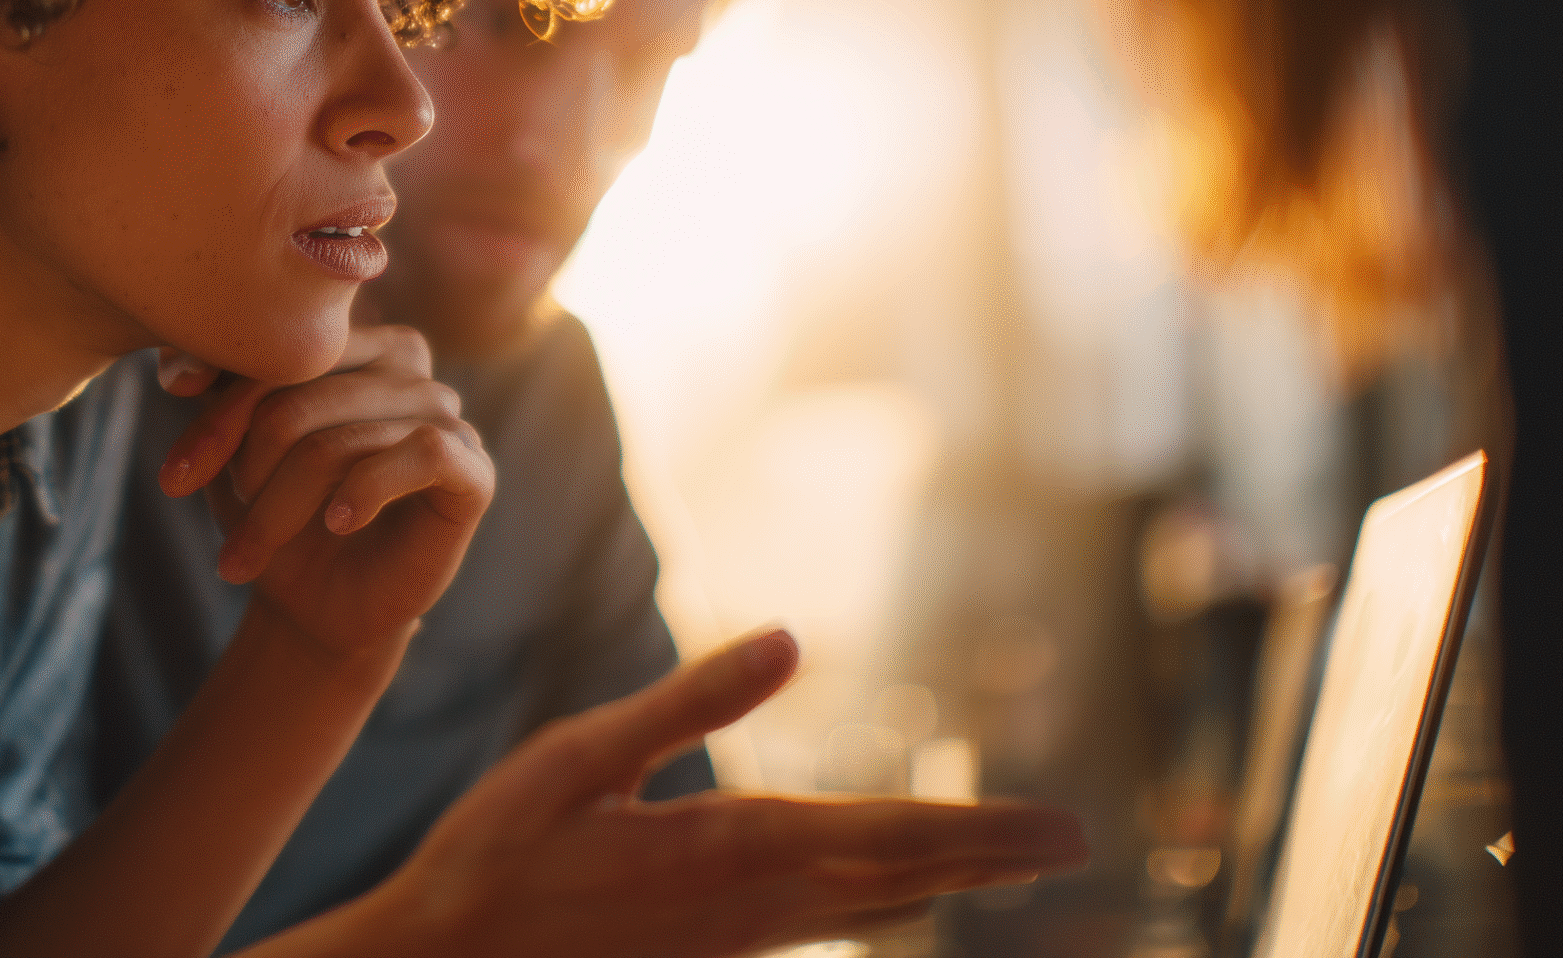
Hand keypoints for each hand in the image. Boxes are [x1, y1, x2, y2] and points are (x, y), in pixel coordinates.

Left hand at [154, 327, 491, 660]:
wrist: (317, 605)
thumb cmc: (275, 513)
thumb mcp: (228, 450)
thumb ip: (211, 393)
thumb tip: (180, 374)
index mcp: (349, 340)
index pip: (277, 355)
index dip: (220, 414)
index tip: (174, 476)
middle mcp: (405, 363)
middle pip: (305, 395)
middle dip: (246, 466)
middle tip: (221, 521)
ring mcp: (445, 413)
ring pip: (345, 438)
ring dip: (282, 503)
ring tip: (250, 549)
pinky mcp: (473, 469)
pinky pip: (420, 453)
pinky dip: (367, 490)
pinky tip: (338, 525)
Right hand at [360, 628, 1087, 957]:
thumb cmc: (498, 852)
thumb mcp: (582, 755)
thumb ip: (691, 701)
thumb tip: (790, 642)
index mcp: (730, 849)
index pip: (889, 837)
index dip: (985, 833)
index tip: (1064, 832)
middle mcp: (752, 906)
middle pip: (900, 881)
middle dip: (987, 858)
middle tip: (1070, 842)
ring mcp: (733, 943)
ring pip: (866, 912)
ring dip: (937, 880)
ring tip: (996, 862)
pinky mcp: (708, 955)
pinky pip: (817, 926)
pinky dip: (872, 902)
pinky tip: (881, 893)